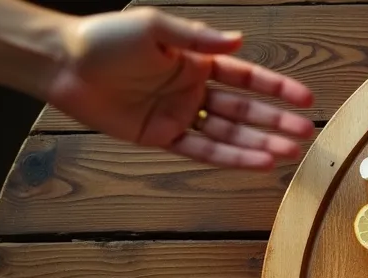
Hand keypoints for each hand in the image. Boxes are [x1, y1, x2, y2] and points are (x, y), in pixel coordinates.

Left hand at [47, 7, 314, 168]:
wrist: (63, 64)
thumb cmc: (104, 39)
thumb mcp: (155, 27)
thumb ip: (197, 37)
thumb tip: (237, 40)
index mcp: (194, 61)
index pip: (245, 77)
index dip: (275, 88)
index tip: (304, 98)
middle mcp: (191, 90)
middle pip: (244, 110)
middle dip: (275, 121)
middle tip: (304, 133)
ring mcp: (178, 115)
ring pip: (228, 134)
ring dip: (259, 143)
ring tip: (288, 152)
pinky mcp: (161, 137)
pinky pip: (202, 150)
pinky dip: (230, 157)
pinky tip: (256, 161)